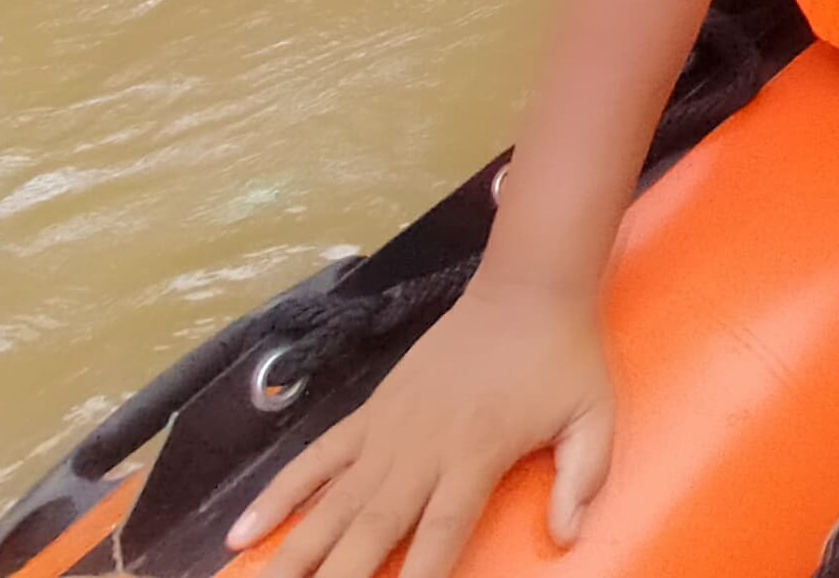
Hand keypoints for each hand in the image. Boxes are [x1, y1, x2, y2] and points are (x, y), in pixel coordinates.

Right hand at [228, 273, 614, 577]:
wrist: (526, 287)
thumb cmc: (563, 357)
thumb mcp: (594, 415)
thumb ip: (582, 478)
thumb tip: (568, 536)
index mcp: (475, 456)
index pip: (438, 537)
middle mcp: (421, 450)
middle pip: (370, 532)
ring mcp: (388, 431)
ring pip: (331, 505)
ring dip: (294, 554)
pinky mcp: (371, 412)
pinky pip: (317, 458)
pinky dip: (280, 494)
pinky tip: (244, 533)